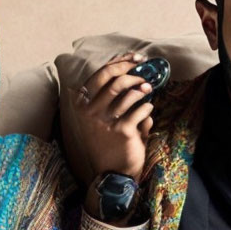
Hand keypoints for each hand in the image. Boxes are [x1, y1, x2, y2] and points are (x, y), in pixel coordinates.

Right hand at [66, 53, 153, 193]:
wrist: (112, 172)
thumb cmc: (107, 142)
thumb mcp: (98, 118)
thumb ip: (107, 97)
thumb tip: (128, 70)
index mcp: (82, 105)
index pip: (99, 75)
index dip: (119, 62)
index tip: (134, 58)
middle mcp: (89, 112)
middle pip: (111, 79)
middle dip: (130, 69)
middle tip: (143, 69)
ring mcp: (105, 121)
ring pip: (126, 92)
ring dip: (141, 87)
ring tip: (148, 88)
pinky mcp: (122, 131)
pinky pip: (140, 110)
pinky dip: (147, 107)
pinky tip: (148, 110)